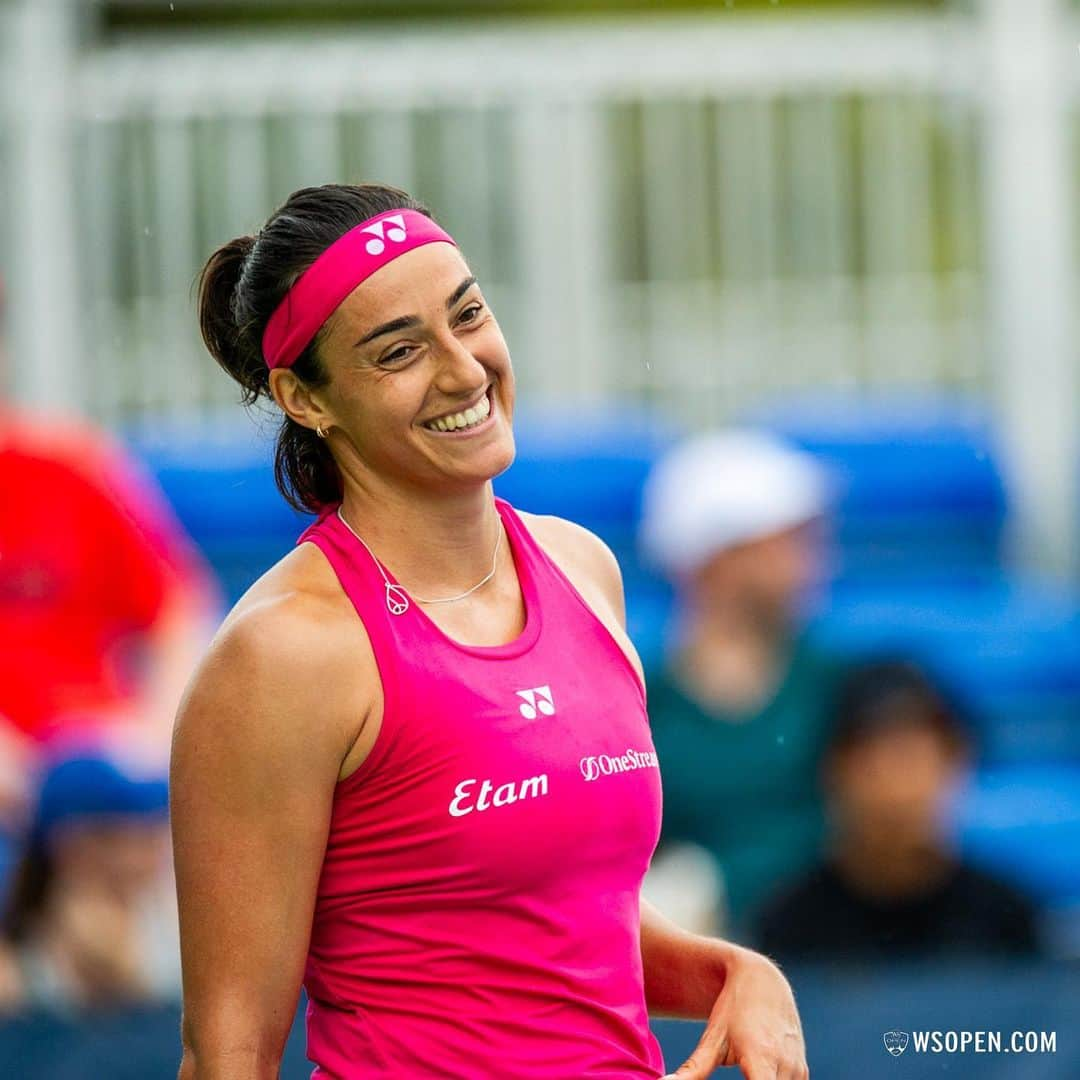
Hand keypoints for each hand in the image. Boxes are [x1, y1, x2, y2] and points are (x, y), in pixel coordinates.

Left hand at [661, 945, 807, 1079]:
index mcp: (760, 1057)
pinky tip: (755, 1074)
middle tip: (734, 1071)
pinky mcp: (802, 1071)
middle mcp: (784, 1065)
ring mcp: (797, 1069)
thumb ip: (692, 1070)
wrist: (763, 981)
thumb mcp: (712, 1038)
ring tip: (741, 1071)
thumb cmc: (732, 1009)